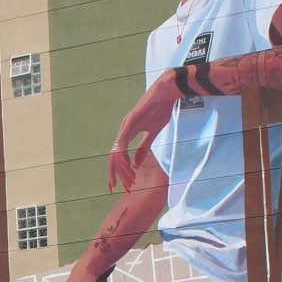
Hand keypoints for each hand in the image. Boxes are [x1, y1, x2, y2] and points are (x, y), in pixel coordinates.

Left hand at [109, 70, 180, 190]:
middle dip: (115, 173)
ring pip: (117, 152)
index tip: (120, 184)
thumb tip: (135, 164)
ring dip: (122, 169)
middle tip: (118, 188)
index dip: (118, 170)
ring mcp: (125, 125)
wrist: (167, 93)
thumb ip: (143, 148)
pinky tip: (127, 166)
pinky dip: (124, 156)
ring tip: (128, 180)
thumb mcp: (151, 134)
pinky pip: (123, 142)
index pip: (118, 155)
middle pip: (114, 156)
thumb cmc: (160, 110)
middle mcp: (123, 130)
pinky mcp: (130, 121)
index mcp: (128, 133)